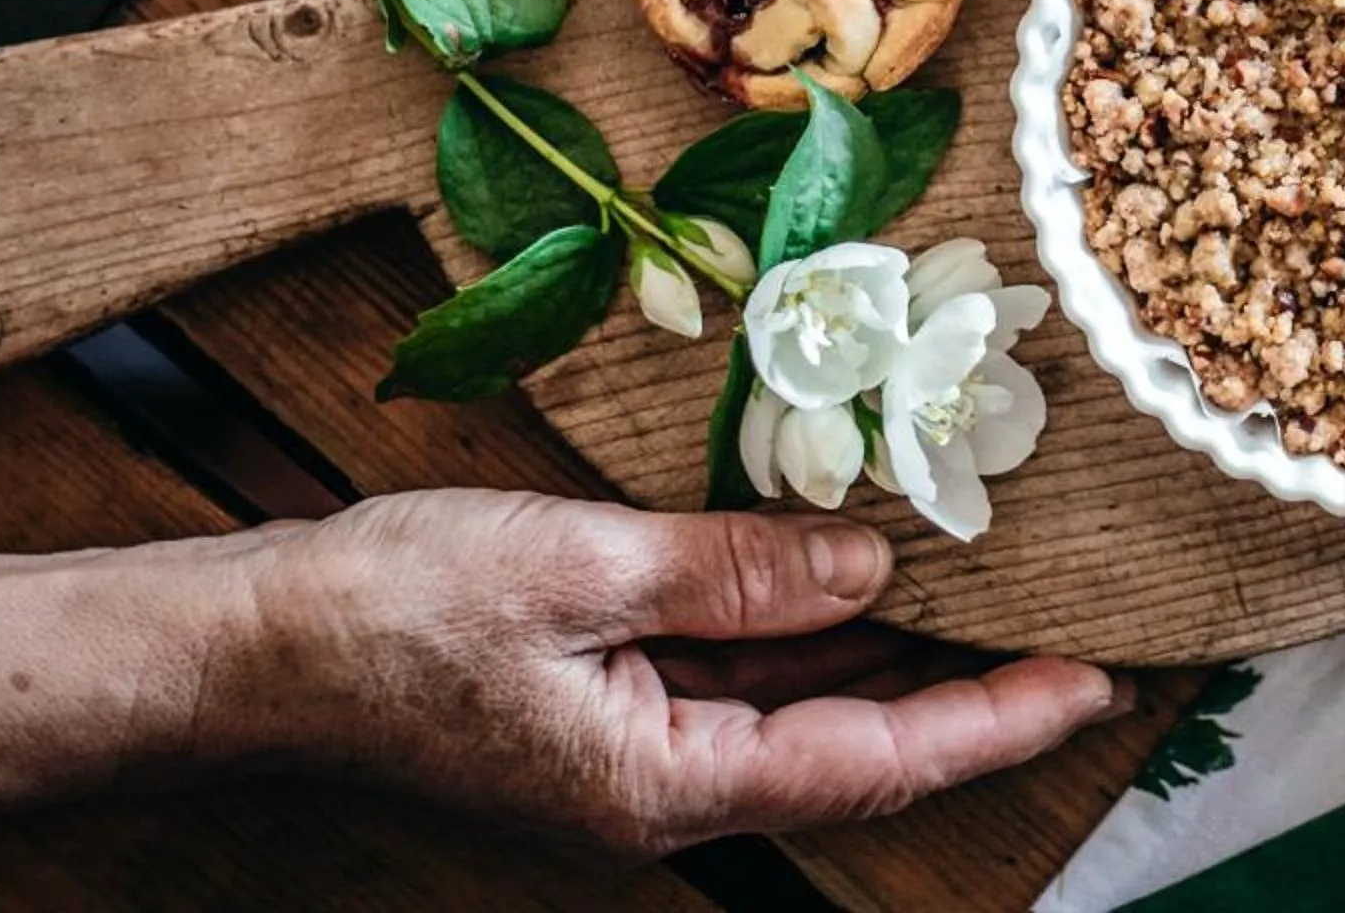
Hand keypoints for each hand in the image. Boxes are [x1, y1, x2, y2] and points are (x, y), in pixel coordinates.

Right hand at [225, 489, 1123, 854]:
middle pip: (859, 743)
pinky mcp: (607, 698)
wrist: (248, 643)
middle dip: (978, 693)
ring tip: (1012, 593)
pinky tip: (869, 565)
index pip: (874, 759)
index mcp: (666, 782)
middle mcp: (668, 783)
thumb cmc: (393, 611)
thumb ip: (736, 570)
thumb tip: (876, 561)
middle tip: (1092, 633)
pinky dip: (814, 621)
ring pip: (806, 702)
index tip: (1096, 682)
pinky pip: (740, 668)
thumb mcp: (581, 567)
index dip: (995, 722)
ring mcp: (637, 743)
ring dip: (904, 652)